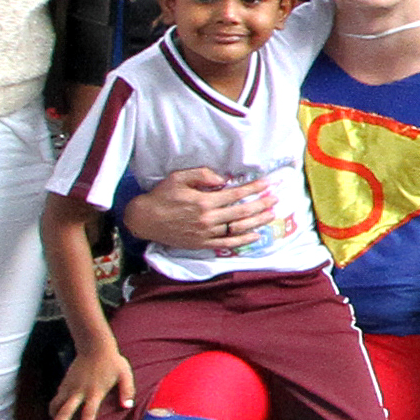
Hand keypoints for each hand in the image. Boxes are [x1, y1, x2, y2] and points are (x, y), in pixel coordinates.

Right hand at [46, 342, 134, 419]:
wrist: (94, 346)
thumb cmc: (112, 362)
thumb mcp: (125, 375)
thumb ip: (127, 391)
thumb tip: (127, 406)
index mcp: (95, 391)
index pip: (89, 412)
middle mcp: (79, 391)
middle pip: (65, 411)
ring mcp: (70, 387)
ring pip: (56, 405)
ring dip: (53, 418)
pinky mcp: (65, 383)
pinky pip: (57, 398)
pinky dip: (54, 408)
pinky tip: (56, 415)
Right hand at [123, 168, 267, 253]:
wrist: (144, 219)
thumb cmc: (161, 196)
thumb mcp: (178, 177)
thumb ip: (202, 175)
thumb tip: (222, 179)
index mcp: (204, 201)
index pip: (236, 194)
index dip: (254, 188)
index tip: (268, 183)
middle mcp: (208, 218)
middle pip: (242, 212)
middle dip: (261, 204)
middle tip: (275, 199)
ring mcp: (206, 233)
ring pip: (238, 228)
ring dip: (257, 222)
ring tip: (271, 215)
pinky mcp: (202, 243)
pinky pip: (227, 243)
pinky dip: (243, 240)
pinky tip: (255, 236)